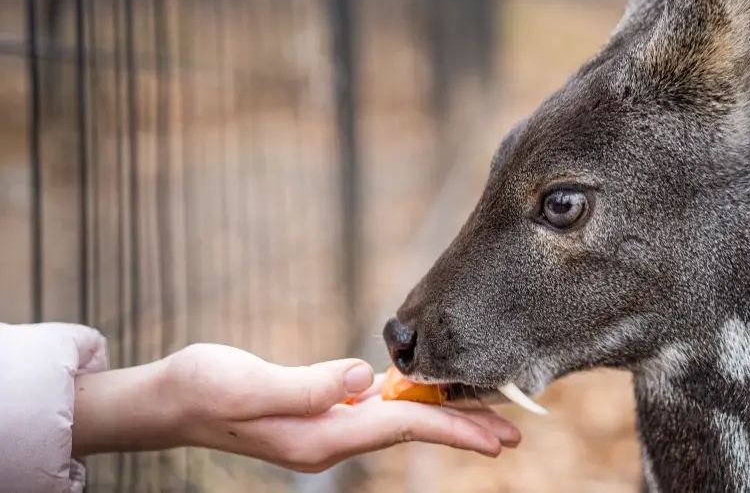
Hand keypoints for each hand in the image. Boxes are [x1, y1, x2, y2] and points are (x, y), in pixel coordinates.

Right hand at [73, 343, 519, 472]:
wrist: (169, 401)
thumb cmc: (204, 388)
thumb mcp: (251, 385)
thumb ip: (308, 386)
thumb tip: (364, 378)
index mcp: (321, 434)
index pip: (402, 426)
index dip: (452, 425)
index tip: (497, 432)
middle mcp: (329, 439)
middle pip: (410, 431)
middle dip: (461, 431)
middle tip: (511, 434)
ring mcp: (323, 430)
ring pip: (398, 422)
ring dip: (441, 419)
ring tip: (482, 417)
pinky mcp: (316, 415)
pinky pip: (377, 413)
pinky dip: (409, 406)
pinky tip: (422, 398)